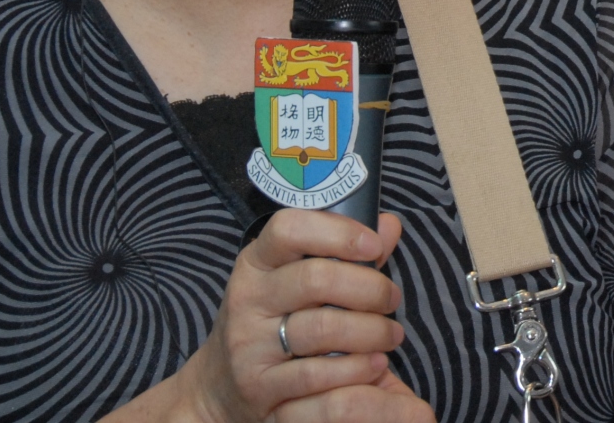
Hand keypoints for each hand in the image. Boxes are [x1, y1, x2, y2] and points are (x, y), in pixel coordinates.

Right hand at [107, 210, 432, 422]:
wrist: (221, 387)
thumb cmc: (273, 321)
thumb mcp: (295, 279)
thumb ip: (344, 253)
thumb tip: (388, 225)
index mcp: (257, 262)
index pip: (289, 229)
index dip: (338, 232)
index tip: (374, 246)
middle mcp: (248, 299)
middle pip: (316, 279)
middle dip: (369, 288)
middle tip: (392, 299)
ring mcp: (249, 345)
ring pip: (322, 329)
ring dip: (371, 331)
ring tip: (390, 335)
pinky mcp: (258, 387)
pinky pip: (316, 376)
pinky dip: (356, 370)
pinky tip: (375, 365)